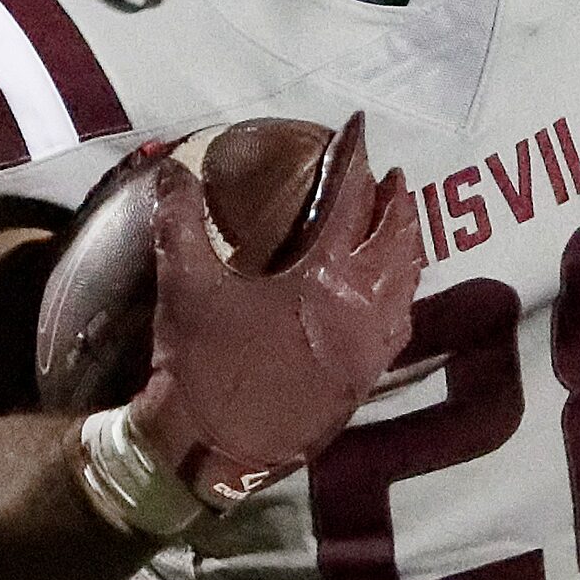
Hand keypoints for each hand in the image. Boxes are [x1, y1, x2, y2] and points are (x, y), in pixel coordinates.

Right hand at [130, 113, 421, 509]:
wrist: (213, 449)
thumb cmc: (202, 363)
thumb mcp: (184, 284)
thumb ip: (180, 220)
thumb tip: (172, 170)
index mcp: (323, 276)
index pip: (350, 199)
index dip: (355, 158)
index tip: (359, 129)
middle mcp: (362, 306)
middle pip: (397, 239)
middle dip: (397, 202)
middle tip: (391, 176)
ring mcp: (371, 346)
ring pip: (408, 281)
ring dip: (406, 244)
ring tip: (400, 223)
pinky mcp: (367, 378)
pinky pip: (401, 323)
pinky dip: (404, 292)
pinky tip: (393, 288)